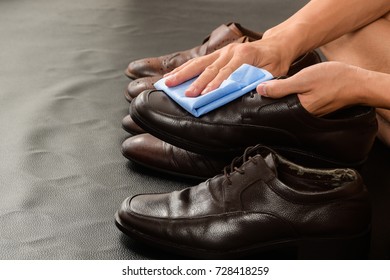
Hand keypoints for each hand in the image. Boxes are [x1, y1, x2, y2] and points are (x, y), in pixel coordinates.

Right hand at [164, 38, 293, 96]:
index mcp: (244, 55)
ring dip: (183, 73)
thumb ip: (260, 81)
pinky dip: (185, 68)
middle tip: (185, 93)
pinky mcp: (218, 54)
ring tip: (169, 82)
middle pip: (209, 67)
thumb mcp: (273, 72)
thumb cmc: (275, 60)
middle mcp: (230, 51)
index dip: (214, 84)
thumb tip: (248, 92)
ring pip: (199, 63)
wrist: (276, 45)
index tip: (203, 95)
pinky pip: (198, 61)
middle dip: (195, 81)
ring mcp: (222, 52)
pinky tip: (173, 74)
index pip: (226, 72)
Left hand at [256, 61, 364, 115]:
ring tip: (283, 86)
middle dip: (274, 98)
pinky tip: (296, 88)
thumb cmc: (334, 79)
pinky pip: (298, 104)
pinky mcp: (314, 110)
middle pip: (280, 108)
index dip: (265, 98)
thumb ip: (281, 87)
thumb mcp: (303, 79)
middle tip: (273, 86)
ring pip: (289, 105)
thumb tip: (260, 90)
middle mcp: (301, 117)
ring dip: (284, 96)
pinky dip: (295, 96)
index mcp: (296, 111)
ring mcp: (308, 114)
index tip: (259, 90)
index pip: (273, 108)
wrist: (359, 83)